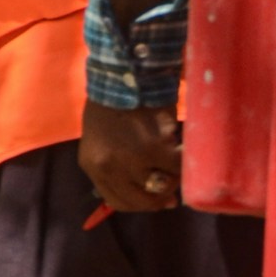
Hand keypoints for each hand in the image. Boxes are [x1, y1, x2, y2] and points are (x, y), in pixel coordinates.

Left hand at [80, 98, 182, 213]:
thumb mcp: (102, 138)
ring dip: (173, 177)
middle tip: (172, 186)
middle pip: (141, 200)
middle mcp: (108, 168)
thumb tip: (154, 194)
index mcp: (92, 165)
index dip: (141, 203)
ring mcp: (131, 160)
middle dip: (159, 197)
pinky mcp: (155, 149)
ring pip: (162, 185)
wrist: (122, 73)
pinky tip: (183, 151)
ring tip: (177, 163)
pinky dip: (184, 162)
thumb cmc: (111, 103)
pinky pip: (177, 167)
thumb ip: (117, 166)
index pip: (118, 201)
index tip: (157, 200)